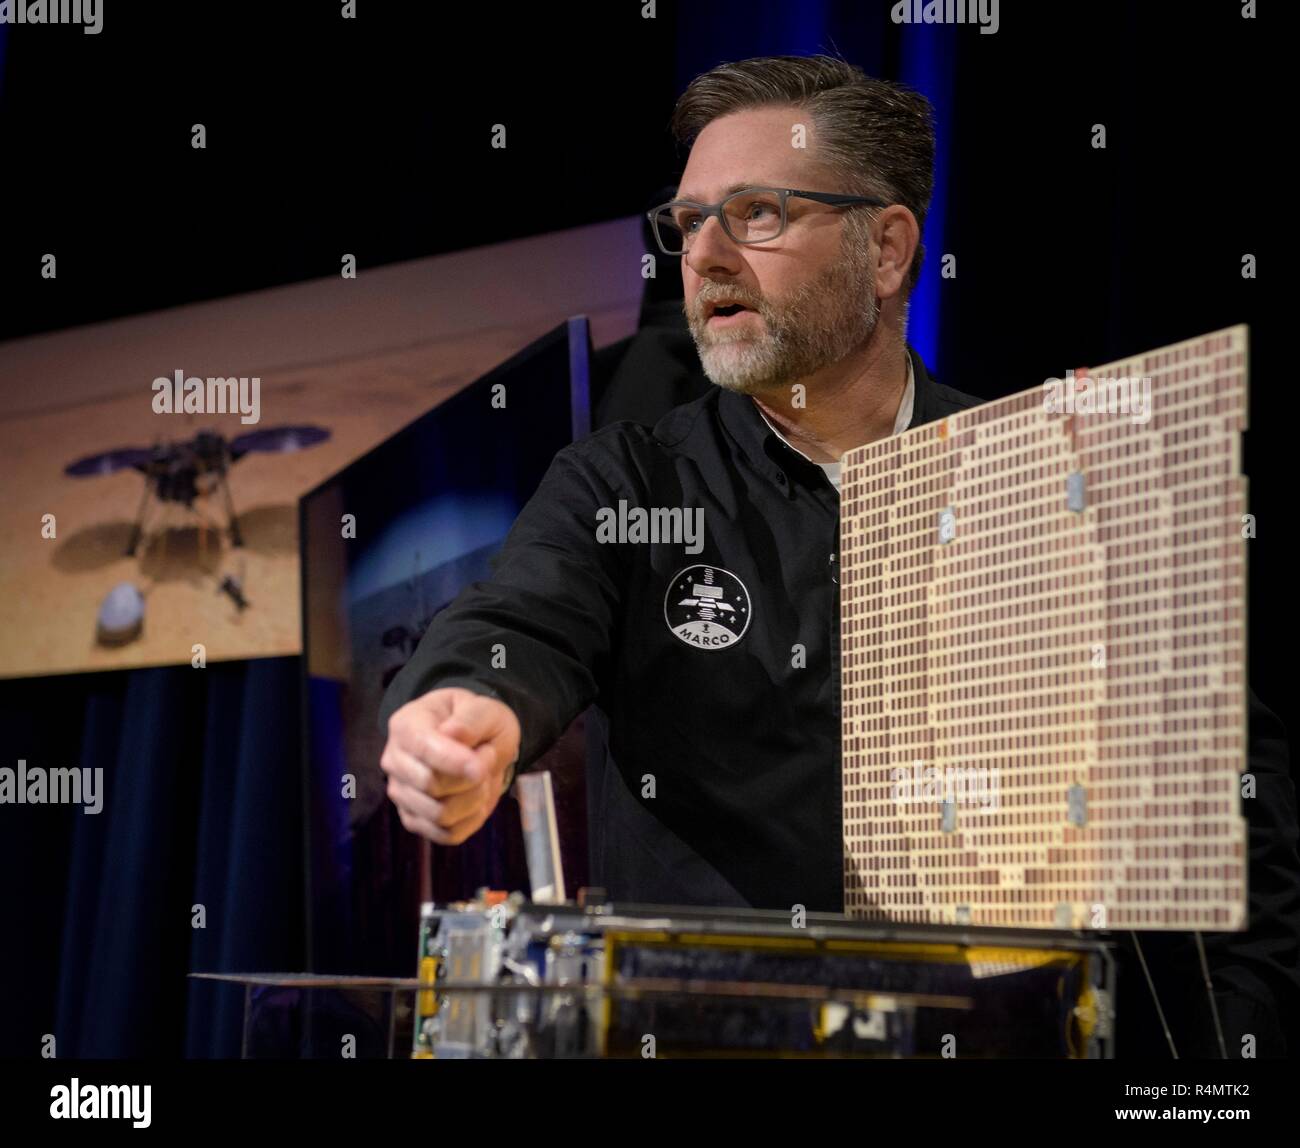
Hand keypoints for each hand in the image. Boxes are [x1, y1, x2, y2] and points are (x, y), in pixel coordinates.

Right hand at [380, 686, 521, 845]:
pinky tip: (476, 798)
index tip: (479, 768)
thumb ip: (471, 720)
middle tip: (488, 756)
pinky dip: (472, 819)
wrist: (479, 744)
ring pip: (440, 814)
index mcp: (406, 725)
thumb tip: (451, 734)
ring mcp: (401, 793)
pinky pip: (447, 834)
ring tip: (482, 776)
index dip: (453, 761)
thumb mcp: (484, 709)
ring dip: (475, 798)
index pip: (423, 748)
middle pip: (431, 784)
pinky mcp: (414, 820)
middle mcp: (394, 760)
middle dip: (472, 777)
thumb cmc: (477, 723)